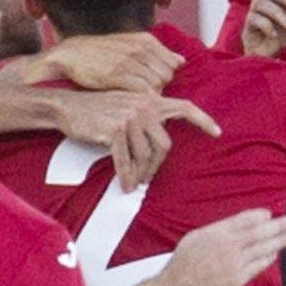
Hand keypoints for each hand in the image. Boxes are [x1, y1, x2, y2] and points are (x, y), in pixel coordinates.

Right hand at [45, 33, 182, 93]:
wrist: (70, 54)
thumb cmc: (99, 53)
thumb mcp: (129, 45)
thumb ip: (156, 52)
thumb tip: (181, 61)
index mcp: (144, 40)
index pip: (172, 63)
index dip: (165, 76)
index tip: (152, 82)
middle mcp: (139, 48)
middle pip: (167, 75)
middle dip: (160, 86)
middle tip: (143, 92)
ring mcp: (128, 61)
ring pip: (157, 84)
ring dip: (151, 95)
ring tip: (137, 99)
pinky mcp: (117, 75)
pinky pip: (143, 91)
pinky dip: (142, 99)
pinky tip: (132, 102)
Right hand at [55, 91, 221, 190]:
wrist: (67, 107)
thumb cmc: (96, 112)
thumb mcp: (125, 108)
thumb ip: (145, 119)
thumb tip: (160, 145)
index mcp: (149, 100)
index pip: (184, 107)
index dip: (203, 120)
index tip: (217, 133)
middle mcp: (143, 105)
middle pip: (164, 144)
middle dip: (156, 166)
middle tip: (147, 178)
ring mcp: (130, 116)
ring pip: (146, 155)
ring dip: (139, 174)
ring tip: (133, 183)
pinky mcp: (115, 129)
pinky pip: (126, 160)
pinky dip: (126, 176)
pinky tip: (125, 185)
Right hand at [160, 209, 285, 285]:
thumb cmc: (182, 265)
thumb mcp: (194, 238)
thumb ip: (215, 231)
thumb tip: (233, 226)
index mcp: (215, 233)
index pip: (243, 220)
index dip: (259, 216)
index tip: (269, 214)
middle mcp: (227, 246)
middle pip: (258, 232)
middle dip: (278, 226)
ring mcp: (234, 264)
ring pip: (262, 248)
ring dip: (280, 241)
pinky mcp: (237, 280)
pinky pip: (257, 267)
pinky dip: (268, 259)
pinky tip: (276, 254)